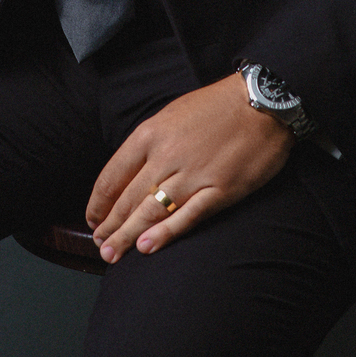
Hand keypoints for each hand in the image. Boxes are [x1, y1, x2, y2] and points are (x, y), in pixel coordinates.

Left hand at [86, 72, 292, 262]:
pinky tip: (146, 247)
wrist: (262, 102)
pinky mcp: (219, 190)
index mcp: (151, 133)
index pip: (113, 174)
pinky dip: (164, 234)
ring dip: (127, 235)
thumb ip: (151, 143)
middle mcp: (166, 155)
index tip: (93, 217)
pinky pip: (186, 216)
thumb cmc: (217, 107)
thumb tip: (130, 172)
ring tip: (113, 254)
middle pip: (128, 198)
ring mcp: (193, 174)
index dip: (99, 201)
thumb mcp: (173, 114)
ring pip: (151, 211)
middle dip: (110, 225)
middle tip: (100, 245)